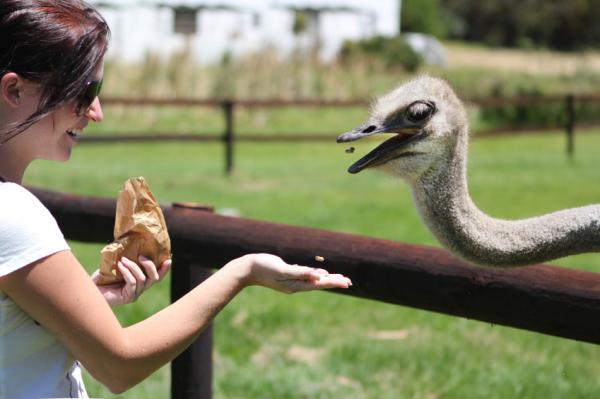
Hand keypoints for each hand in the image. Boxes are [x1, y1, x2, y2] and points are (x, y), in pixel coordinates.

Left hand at [92, 256, 170, 306]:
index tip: (169, 259)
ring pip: (143, 279)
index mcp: (139, 282)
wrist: (89, 292)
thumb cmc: (100, 279)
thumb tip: (130, 243)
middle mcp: (140, 290)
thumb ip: (126, 260)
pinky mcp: (128, 297)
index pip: (157, 276)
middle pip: (155, 278)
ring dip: (134, 266)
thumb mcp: (115, 267)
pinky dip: (128, 272)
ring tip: (123, 260)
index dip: (164, 269)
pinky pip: (133, 282)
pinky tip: (119, 266)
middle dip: (151, 265)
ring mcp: (134, 294)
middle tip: (141, 256)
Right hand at [234, 253, 351, 293]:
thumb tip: (317, 277)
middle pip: (319, 284)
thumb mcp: (282, 270)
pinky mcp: (287, 274)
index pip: (319, 284)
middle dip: (334, 282)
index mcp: (296, 285)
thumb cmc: (263, 267)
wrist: (246, 269)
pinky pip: (305, 276)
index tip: (346, 282)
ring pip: (313, 281)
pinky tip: (320, 275)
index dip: (333, 282)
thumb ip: (300, 273)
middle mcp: (295, 285)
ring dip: (327, 279)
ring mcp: (291, 281)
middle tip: (349, 282)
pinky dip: (315, 275)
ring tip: (340, 279)